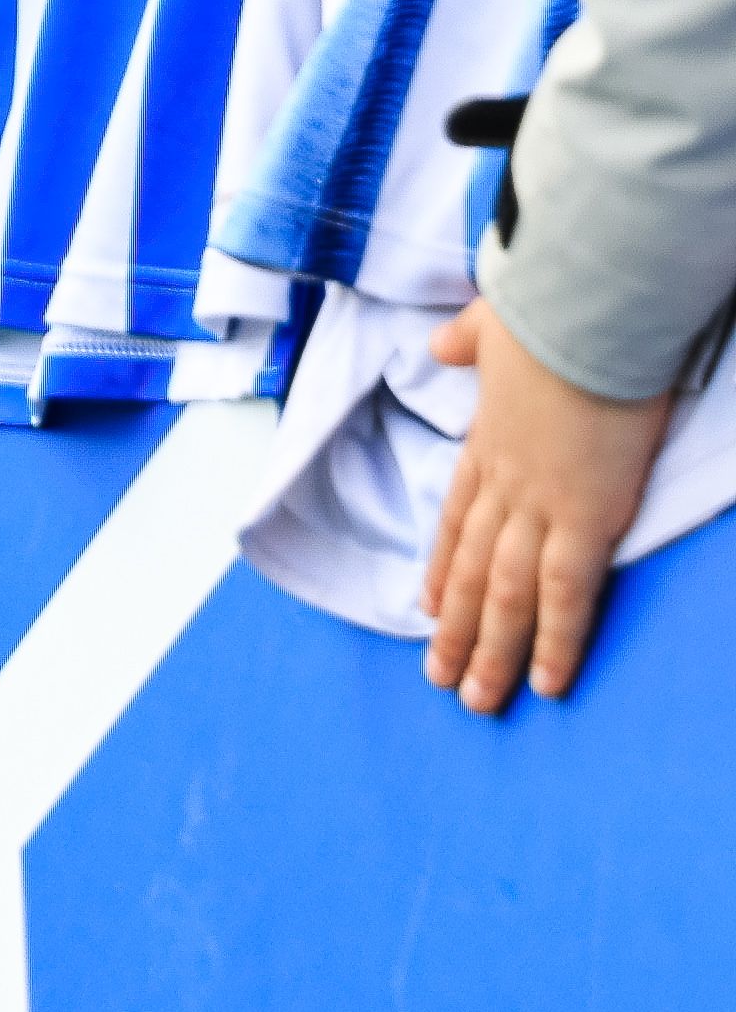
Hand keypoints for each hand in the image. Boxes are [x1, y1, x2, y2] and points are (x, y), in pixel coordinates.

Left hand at [421, 297, 672, 710]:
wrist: (583, 312)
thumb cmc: (552, 313)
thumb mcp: (493, 325)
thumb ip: (467, 343)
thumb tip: (442, 345)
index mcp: (488, 442)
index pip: (458, 519)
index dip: (443, 566)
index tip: (427, 606)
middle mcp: (505, 483)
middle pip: (473, 569)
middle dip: (456, 628)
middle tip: (439, 678)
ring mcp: (540, 505)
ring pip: (506, 594)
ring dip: (491, 651)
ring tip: (475, 700)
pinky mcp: (585, 517)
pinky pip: (566, 593)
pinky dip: (555, 642)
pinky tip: (547, 684)